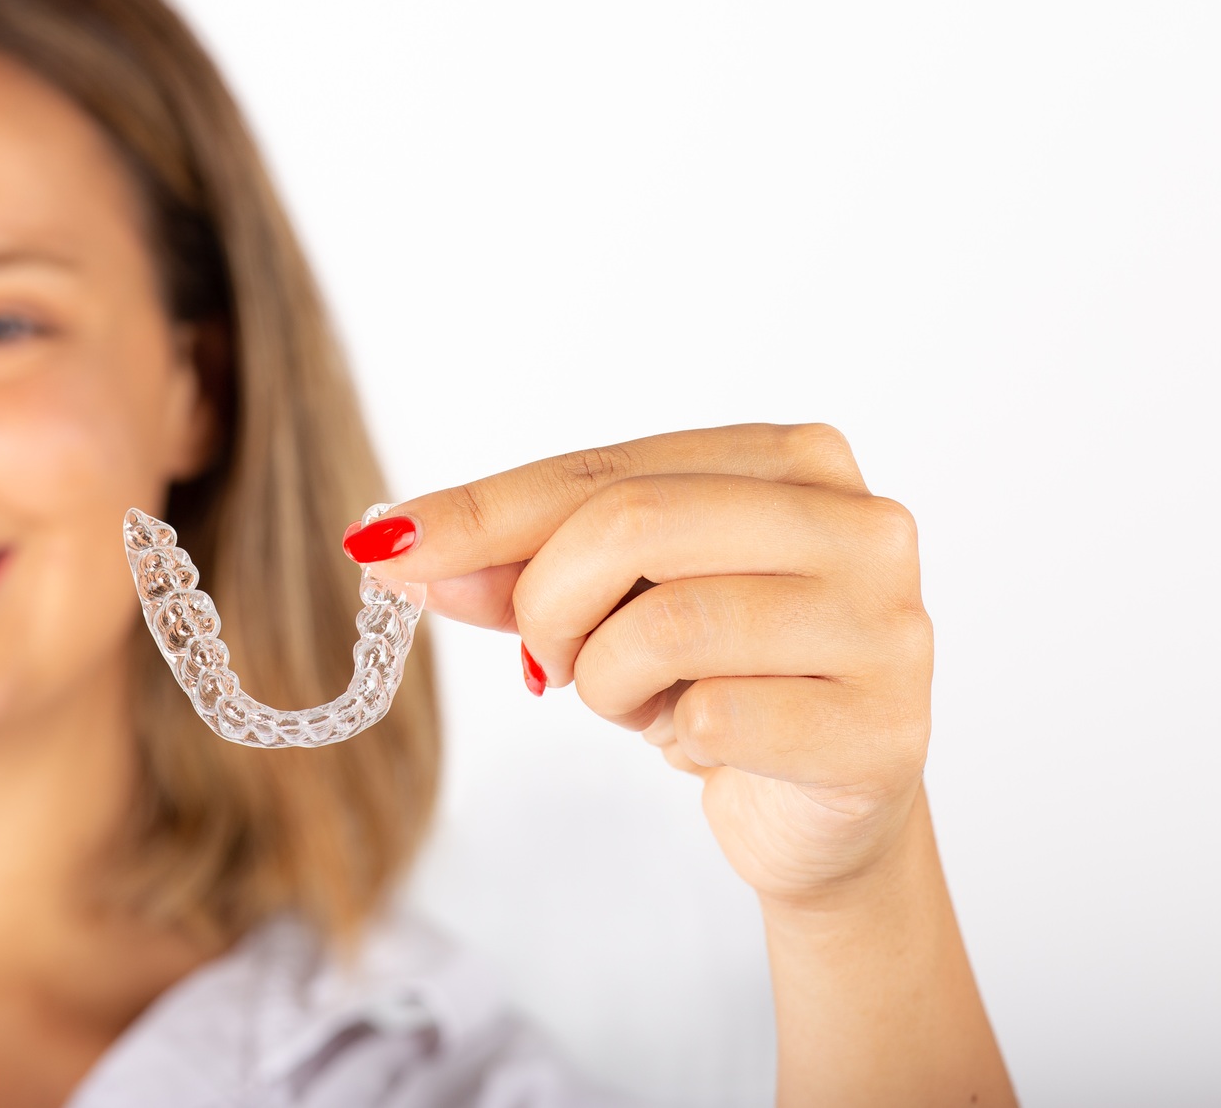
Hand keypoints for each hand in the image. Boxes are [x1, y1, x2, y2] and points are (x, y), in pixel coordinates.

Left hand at [352, 423, 932, 904]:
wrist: (825, 811)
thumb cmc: (719, 677)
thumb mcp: (613, 606)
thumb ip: (515, 569)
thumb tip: (394, 550)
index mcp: (796, 459)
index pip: (606, 470)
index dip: (484, 512)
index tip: (385, 545)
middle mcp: (859, 523)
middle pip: (632, 525)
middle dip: (548, 604)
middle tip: (543, 660)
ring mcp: (884, 624)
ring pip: (665, 625)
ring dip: (607, 682)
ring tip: (641, 701)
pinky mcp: (882, 729)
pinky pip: (712, 719)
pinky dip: (670, 737)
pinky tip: (700, 740)